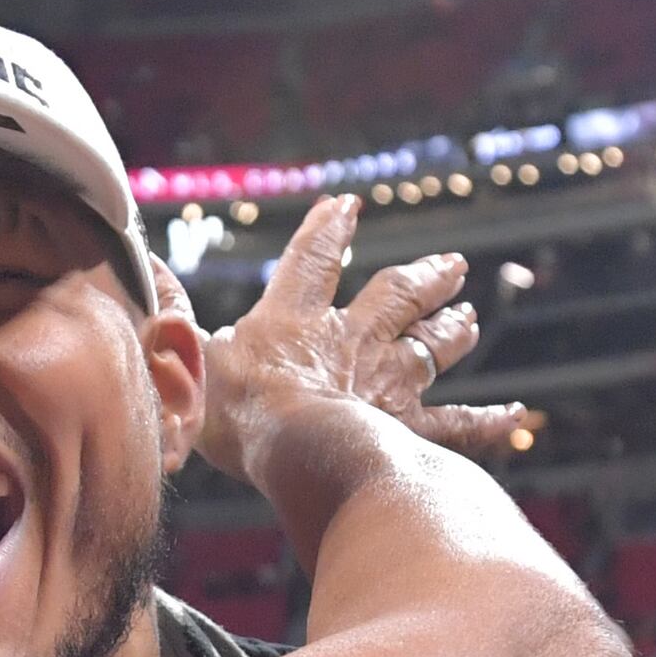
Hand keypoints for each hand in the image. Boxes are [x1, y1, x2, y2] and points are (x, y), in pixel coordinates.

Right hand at [196, 201, 527, 503]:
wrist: (299, 450)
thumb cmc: (236, 410)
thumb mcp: (187, 354)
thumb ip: (168, 310)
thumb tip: (138, 259)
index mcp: (295, 322)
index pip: (312, 261)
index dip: (327, 232)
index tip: (346, 205)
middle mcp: (352, 342)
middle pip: (396, 297)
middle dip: (423, 278)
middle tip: (452, 263)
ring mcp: (387, 385)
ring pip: (432, 348)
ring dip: (453, 329)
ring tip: (471, 315)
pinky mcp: (411, 431)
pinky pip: (457, 425)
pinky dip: (488, 422)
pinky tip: (517, 416)